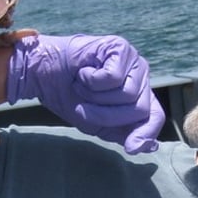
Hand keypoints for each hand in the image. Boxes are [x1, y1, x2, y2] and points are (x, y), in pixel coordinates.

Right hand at [7, 34, 163, 153]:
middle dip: (107, 114)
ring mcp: (133, 61)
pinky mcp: (120, 48)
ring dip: (96, 96)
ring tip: (84, 85)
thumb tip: (151, 145)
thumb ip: (123, 134)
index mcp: (139, 96)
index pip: (155, 117)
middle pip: (139, 110)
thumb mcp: (97, 124)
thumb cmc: (70, 97)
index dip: (145, 134)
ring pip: (127, 95)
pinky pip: (114, 78)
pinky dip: (92, 80)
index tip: (130, 148)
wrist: (43, 75)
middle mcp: (141, 77)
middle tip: (87, 101)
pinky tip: (84, 72)